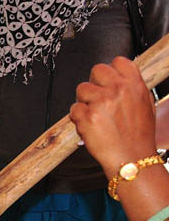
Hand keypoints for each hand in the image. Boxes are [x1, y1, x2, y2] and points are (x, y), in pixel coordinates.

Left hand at [68, 57, 155, 174]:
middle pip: (96, 70)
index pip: (118, 62)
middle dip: (95, 83)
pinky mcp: (87, 116)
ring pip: (82, 89)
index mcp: (135, 85)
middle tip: (98, 98)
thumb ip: (133, 88)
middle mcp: (118, 90)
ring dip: (84, 101)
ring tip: (96, 115)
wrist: (131, 159)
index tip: (108, 81)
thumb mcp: (146, 106)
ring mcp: (101, 102)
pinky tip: (91, 126)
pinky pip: (74, 109)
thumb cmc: (138, 136)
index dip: (111, 70)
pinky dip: (78, 118)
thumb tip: (122, 77)